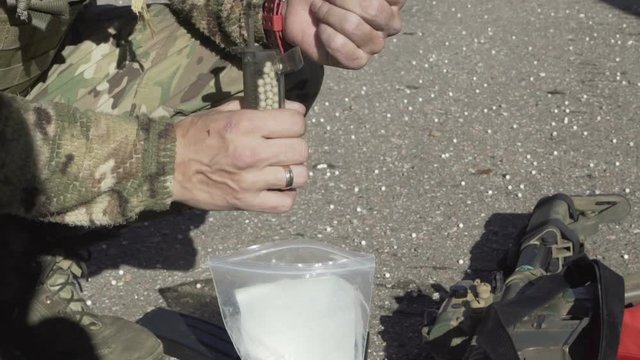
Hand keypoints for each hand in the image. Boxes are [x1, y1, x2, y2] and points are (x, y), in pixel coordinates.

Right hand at [171, 100, 308, 212]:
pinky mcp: (246, 202)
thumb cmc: (194, 136)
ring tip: (282, 168)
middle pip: (301, 149)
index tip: (288, 126)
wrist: (167, 166)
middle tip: (284, 147)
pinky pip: (284, 203)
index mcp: (245, 124)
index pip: (296, 122)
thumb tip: (290, 108)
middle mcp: (251, 152)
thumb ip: (256, 108)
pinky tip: (277, 188)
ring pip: (298, 176)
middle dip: (296, 146)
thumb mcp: (222, 112)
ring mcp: (250, 180)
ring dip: (294, 171)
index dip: (296, 122)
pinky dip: (286, 196)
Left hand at [284, 0, 405, 68]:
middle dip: (342, 0)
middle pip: (373, 10)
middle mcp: (389, 22)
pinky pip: (342, 47)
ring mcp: (375, 44)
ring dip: (329, 14)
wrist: (302, 10)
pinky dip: (326, 34)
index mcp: (392, 1)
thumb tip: (349, 1)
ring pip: (355, 27)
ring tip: (319, 8)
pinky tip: (321, 29)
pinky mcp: (358, 61)